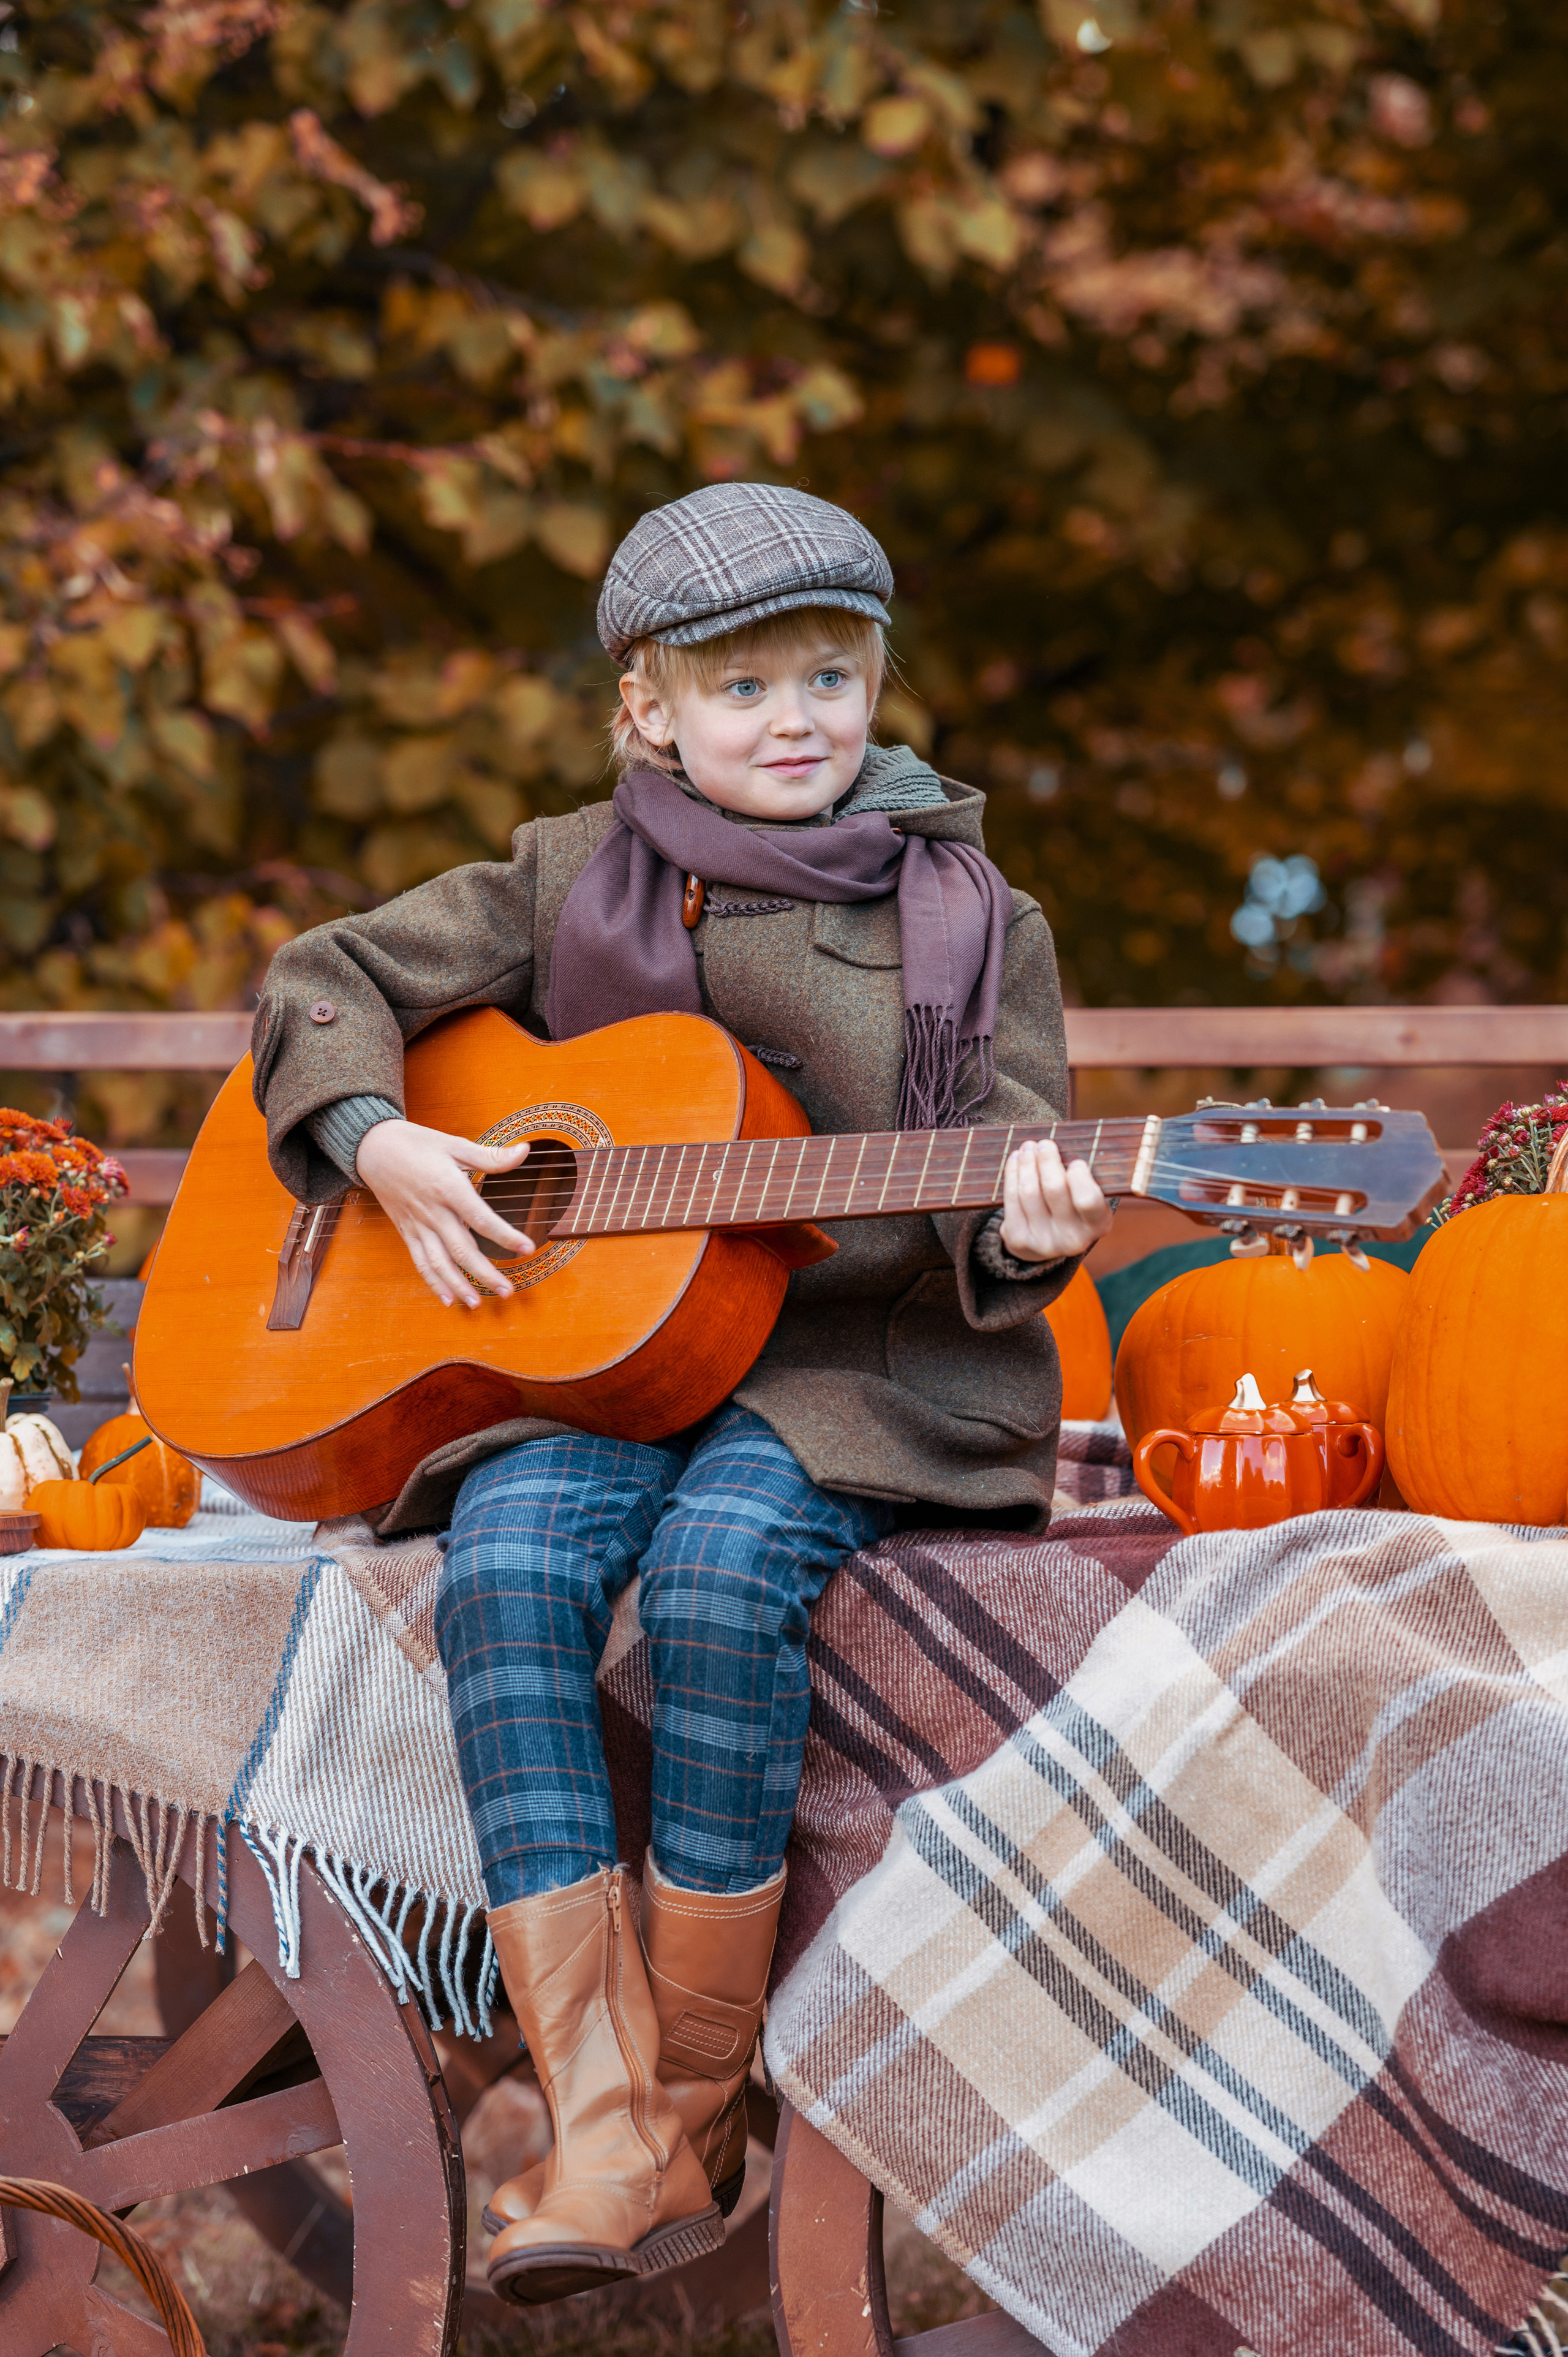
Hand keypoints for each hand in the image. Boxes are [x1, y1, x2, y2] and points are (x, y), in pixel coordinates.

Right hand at [355, 1119, 533, 1308]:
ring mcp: (417, 1225)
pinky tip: (447, 1299)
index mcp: (447, 1187)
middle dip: (485, 1273)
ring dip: (459, 1285)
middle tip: (508, 1291)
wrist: (373, 1148)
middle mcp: (432, 1211)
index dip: (504, 1235)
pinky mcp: (406, 1232)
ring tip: (478, 1304)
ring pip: (439, 1262)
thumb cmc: (417, 1144)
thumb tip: (524, 1151)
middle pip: (461, 1249)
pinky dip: (433, 1282)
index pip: (480, 1217)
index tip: (527, 1248)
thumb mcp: (454, 1144)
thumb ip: (490, 1156)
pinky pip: (419, 1261)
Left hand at [998, 1139, 1112, 1264]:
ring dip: (1027, 1163)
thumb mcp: (1090, 1197)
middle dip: (1047, 1160)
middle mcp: (1071, 1239)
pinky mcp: (1018, 1238)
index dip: (1079, 1177)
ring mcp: (1042, 1241)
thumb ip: (1086, 1176)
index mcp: (1097, 1225)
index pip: (1087, 1201)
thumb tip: (1073, 1140)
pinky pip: (1012, 1198)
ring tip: (1029, 1147)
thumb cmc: (1073, 1207)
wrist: (1048, 1244)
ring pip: (1029, 1191)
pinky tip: (1016, 1160)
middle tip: (1045, 1143)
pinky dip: (1012, 1173)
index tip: (1075, 1161)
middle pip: (1054, 1190)